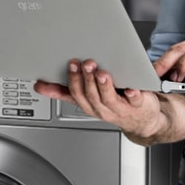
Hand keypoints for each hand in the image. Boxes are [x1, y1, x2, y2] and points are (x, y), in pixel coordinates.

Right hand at [34, 59, 179, 141]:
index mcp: (90, 104)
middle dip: (87, 79)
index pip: (76, 94)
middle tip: (86, 63)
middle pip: (91, 95)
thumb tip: (40, 85)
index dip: (72, 80)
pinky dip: (133, 95)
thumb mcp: (88, 98)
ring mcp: (121, 108)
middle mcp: (103, 108)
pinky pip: (135, 101)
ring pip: (108, 99)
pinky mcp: (139, 105)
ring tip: (102, 72)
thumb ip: (67, 90)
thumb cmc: (115, 104)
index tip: (71, 64)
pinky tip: (131, 88)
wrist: (144, 121)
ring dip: (104, 85)